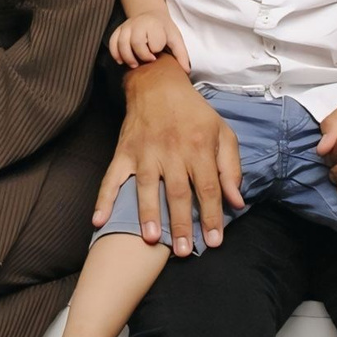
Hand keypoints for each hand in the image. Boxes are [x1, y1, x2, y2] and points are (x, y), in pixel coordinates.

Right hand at [90, 53, 244, 254]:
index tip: (213, 241)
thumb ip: (231, 168)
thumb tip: (236, 202)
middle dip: (181, 224)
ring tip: (151, 239)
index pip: (207, 188)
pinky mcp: (124, 153)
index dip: (211, 216)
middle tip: (183, 251)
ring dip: (148, 214)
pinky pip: (112, 178)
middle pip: (177, 192)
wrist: (158, 85)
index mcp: (199, 147)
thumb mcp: (222, 132)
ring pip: (147, 187)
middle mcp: (172, 151)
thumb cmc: (194, 113)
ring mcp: (145, 153)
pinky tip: (99, 219)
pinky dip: (104, 199)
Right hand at [108, 11, 190, 71]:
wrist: (151, 14)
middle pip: (136, 42)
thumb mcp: (175, 38)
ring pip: (122, 43)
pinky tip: (121, 61)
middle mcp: (139, 23)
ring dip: (127, 57)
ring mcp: (127, 26)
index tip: (158, 56)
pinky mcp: (119, 29)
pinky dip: (115, 53)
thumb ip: (181, 54)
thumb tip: (186, 71)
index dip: (156, 51)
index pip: (154, 42)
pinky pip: (112, 42)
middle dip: (142, 55)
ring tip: (135, 65)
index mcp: (155, 25)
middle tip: (148, 61)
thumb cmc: (164, 29)